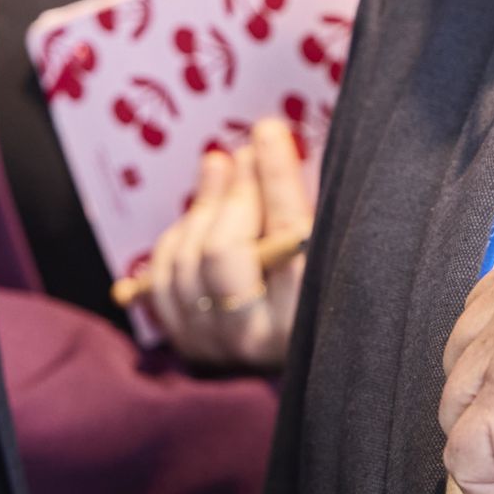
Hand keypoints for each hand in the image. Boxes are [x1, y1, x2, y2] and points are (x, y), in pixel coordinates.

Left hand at [140, 119, 311, 369]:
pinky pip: (162, 281)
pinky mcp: (187, 344)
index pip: (287, 233)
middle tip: (241, 152)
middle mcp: (256, 339)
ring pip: (185, 261)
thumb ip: (304, 209)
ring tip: (219, 170)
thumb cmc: (328, 295)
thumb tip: (267, 141)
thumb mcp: (331, 254)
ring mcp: (213, 345)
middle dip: (231, 191)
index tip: (269, 130)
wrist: (307, 362)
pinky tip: (197, 216)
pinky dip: (176, 240)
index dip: (275, 175)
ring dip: (201, 207)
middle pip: (222, 250)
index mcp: (307, 318)